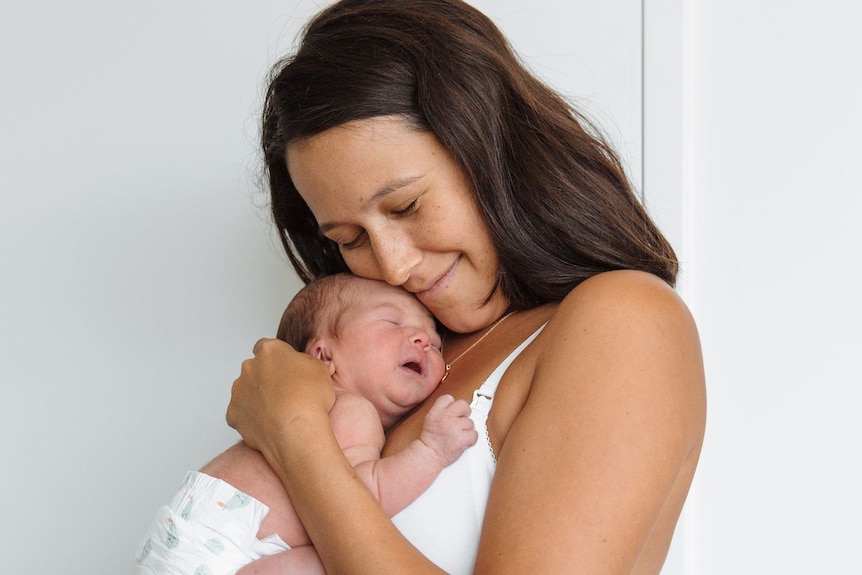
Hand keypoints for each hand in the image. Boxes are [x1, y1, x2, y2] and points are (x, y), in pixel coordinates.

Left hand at [226, 338, 335, 452]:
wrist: (296, 431)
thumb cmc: (309, 400)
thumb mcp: (319, 369)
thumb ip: (304, 362)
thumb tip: (301, 366)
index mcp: (270, 351)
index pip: (266, 347)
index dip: (277, 359)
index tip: (285, 369)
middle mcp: (250, 367)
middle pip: (255, 369)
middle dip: (266, 378)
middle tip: (285, 393)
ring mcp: (239, 391)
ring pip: (246, 391)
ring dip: (258, 397)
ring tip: (278, 411)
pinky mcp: (233, 413)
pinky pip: (240, 413)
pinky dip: (251, 417)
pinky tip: (267, 424)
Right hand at [419, 394, 477, 466]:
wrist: (429, 456)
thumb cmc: (431, 440)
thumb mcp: (430, 419)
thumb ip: (442, 411)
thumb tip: (457, 408)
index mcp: (436, 412)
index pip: (449, 398)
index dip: (453, 405)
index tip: (454, 412)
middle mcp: (445, 418)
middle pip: (463, 405)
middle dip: (465, 412)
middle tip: (461, 421)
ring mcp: (454, 428)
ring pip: (470, 422)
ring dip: (466, 429)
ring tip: (458, 435)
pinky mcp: (462, 439)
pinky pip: (474, 434)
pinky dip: (471, 439)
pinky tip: (463, 441)